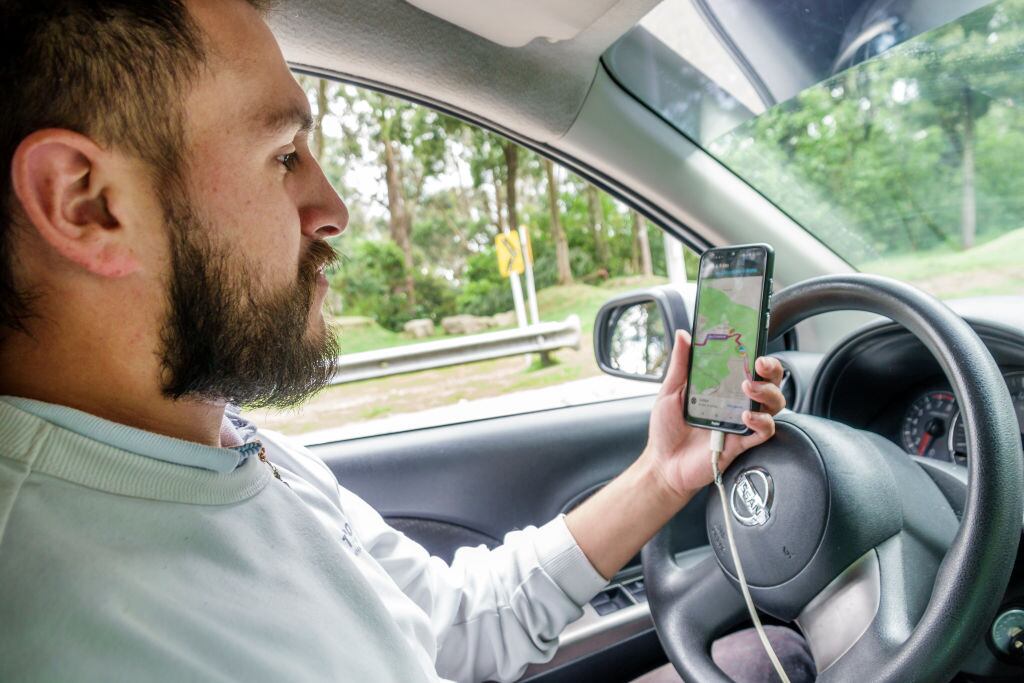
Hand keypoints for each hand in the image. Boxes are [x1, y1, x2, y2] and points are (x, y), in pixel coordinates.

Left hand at [639, 329, 785, 501]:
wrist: (663, 464)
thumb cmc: (667, 429)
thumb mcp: (670, 391)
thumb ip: (680, 364)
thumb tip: (683, 335)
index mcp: (722, 387)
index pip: (748, 365)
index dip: (756, 351)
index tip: (754, 339)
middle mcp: (737, 402)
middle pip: (769, 381)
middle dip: (771, 369)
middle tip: (759, 363)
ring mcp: (741, 422)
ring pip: (773, 404)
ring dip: (766, 392)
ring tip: (748, 387)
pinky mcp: (743, 443)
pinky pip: (764, 431)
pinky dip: (761, 422)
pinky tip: (746, 417)